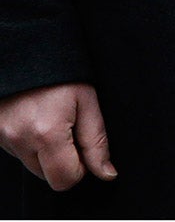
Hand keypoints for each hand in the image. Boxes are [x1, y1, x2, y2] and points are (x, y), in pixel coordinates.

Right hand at [0, 83, 115, 190]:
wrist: (26, 51)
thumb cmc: (61, 73)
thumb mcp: (87, 100)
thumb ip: (96, 141)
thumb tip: (107, 173)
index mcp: (46, 133)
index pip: (65, 180)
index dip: (81, 168)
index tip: (84, 146)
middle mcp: (19, 141)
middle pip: (47, 177)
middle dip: (63, 160)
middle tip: (69, 128)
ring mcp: (3, 139)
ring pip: (32, 166)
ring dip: (46, 152)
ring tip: (51, 119)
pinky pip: (18, 153)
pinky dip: (31, 144)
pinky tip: (36, 119)